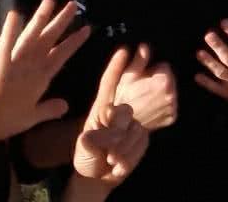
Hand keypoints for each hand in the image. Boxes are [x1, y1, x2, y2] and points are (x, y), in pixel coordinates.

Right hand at [0, 0, 89, 140]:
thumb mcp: (30, 117)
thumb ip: (47, 110)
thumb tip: (65, 105)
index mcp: (36, 79)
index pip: (59, 56)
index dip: (73, 42)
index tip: (87, 28)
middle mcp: (26, 69)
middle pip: (47, 41)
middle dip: (60, 22)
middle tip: (73, 3)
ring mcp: (11, 69)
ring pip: (29, 40)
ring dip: (39, 20)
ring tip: (49, 0)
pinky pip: (4, 51)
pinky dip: (9, 34)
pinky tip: (14, 16)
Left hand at [73, 48, 149, 188]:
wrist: (100, 177)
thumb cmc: (87, 158)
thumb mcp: (83, 150)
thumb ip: (89, 142)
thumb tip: (91, 137)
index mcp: (101, 108)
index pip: (109, 84)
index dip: (116, 68)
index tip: (124, 51)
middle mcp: (118, 112)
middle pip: (131, 93)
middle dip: (139, 82)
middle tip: (144, 68)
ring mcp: (132, 123)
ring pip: (135, 126)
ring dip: (124, 145)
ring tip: (110, 159)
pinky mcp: (143, 136)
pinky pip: (141, 140)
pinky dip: (132, 152)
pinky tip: (119, 163)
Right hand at [114, 44, 176, 129]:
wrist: (122, 124)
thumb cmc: (123, 98)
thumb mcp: (127, 75)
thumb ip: (139, 60)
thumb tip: (145, 47)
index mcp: (163, 81)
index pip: (164, 66)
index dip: (152, 70)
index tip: (143, 78)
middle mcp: (172, 94)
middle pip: (170, 78)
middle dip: (159, 80)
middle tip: (143, 88)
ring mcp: (173, 107)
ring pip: (171, 91)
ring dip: (162, 92)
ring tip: (146, 98)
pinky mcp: (172, 117)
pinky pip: (171, 105)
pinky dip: (164, 105)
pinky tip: (151, 107)